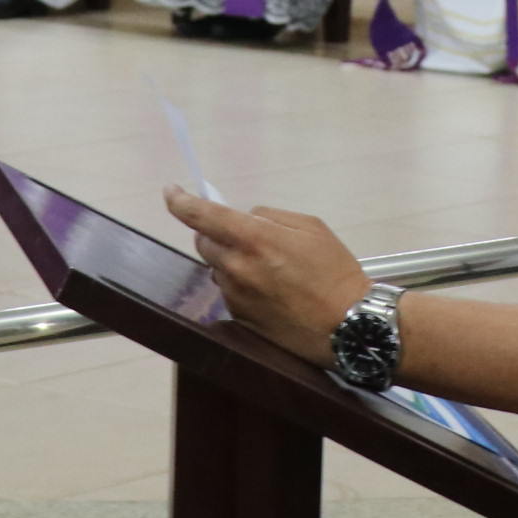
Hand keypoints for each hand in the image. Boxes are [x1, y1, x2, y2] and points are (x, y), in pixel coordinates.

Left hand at [165, 187, 369, 365]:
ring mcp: (235, 296)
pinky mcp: (239, 318)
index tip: (170, 192)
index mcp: (253, 239)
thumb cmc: (335, 273)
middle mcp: (237, 268)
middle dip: (216, 234)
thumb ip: (271, 217)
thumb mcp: (311, 227)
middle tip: (247, 237)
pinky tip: (270, 290)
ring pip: (217, 268)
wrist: (346, 325)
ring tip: (269, 269)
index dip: (180, 201)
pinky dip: (241, 285)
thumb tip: (247, 217)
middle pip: (204, 242)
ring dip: (231, 261)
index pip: (201, 216)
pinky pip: (229, 292)